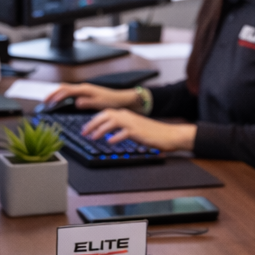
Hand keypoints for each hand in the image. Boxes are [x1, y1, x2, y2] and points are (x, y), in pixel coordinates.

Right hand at [46, 82, 133, 108]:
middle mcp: (83, 87)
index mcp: (85, 89)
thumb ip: (87, 103)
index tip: (48, 102)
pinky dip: (64, 95)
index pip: (66, 90)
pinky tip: (62, 102)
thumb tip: (76, 102)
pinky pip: (71, 92)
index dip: (56, 96)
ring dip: (57, 94)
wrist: (121, 99)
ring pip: (66, 89)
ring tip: (50, 102)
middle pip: (63, 87)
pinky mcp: (86, 92)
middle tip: (45, 101)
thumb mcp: (99, 104)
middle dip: (53, 93)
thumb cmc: (111, 101)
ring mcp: (84, 89)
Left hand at [78, 108, 194, 150]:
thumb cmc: (154, 133)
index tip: (86, 128)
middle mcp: (128, 116)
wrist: (170, 134)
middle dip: (92, 123)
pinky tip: (110, 141)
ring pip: (112, 122)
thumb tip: (109, 133)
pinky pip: (123, 133)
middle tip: (84, 132)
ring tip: (93, 137)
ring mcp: (133, 124)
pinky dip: (115, 137)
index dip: (94, 120)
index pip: (106, 113)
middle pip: (105, 115)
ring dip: (100, 129)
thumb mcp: (135, 128)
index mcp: (127, 114)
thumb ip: (122, 128)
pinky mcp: (138, 132)